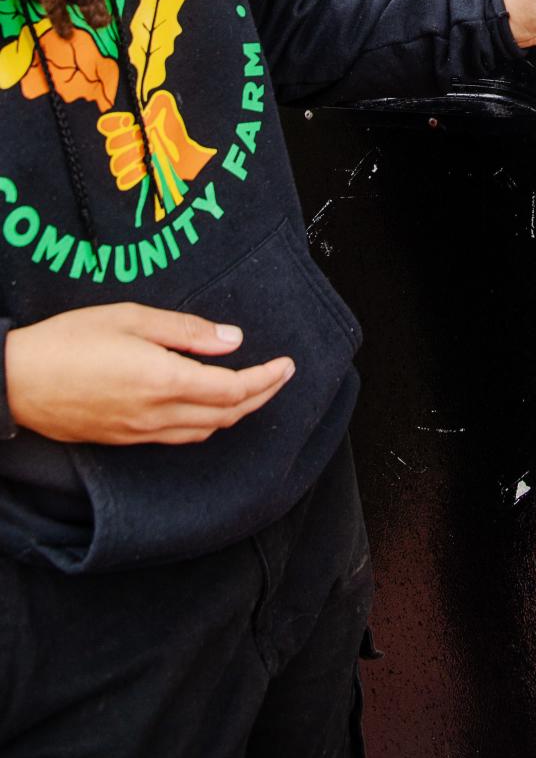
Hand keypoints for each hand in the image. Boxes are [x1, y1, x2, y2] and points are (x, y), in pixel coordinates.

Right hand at [5, 304, 294, 445]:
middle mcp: (157, 415)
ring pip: (205, 431)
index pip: (233, 389)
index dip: (266, 379)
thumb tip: (232, 341)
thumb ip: (186, 331)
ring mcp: (139, 433)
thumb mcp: (131, 318)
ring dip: (236, 413)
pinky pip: (179, 438)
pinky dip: (207, 424)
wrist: (16, 381)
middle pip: (226, 415)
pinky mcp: (124, 440)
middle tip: (280, 376)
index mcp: (164, 381)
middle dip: (261, 397)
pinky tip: (209, 409)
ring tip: (254, 390)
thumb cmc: (69, 340)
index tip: (287, 364)